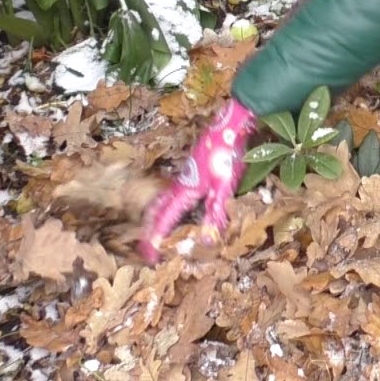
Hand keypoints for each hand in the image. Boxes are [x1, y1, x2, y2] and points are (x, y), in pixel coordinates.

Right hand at [137, 98, 255, 262]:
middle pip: (158, 209)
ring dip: (158, 217)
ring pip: (164, 199)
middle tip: (148, 247)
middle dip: (151, 229)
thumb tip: (206, 242)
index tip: (150, 257)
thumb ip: (215, 213)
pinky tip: (177, 208)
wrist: (231, 124)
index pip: (165, 219)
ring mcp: (186, 175)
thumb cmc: (227, 154)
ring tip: (156, 232)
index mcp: (186, 191)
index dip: (157, 238)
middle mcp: (181, 184)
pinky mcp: (193, 169)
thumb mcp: (224, 186)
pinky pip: (173, 192)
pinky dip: (168, 205)